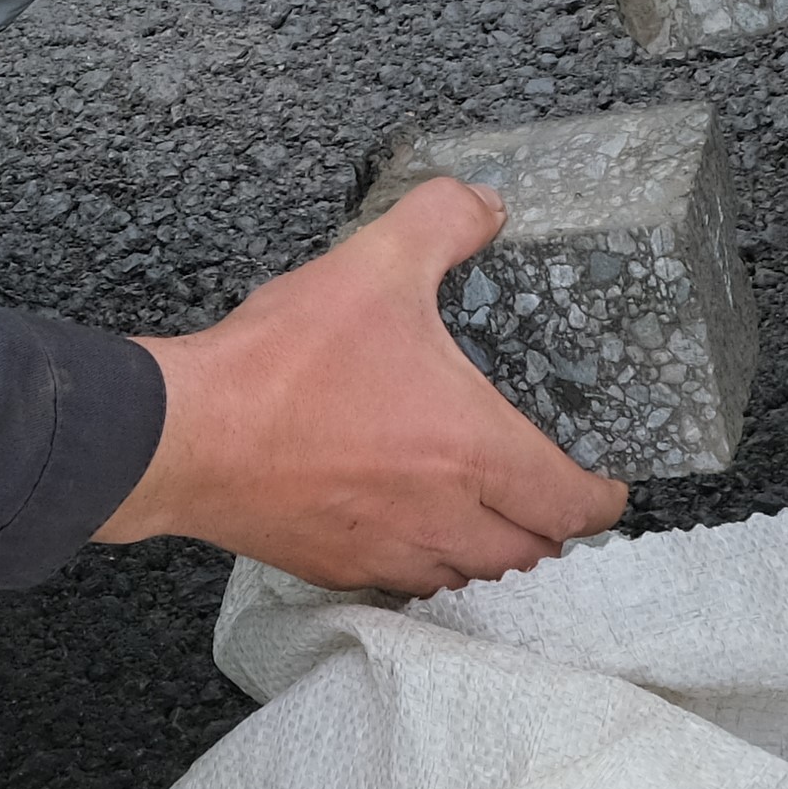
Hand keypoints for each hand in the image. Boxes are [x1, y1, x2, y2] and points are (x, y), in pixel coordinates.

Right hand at [99, 180, 629, 593]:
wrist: (184, 434)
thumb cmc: (284, 363)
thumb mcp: (372, 265)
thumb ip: (441, 222)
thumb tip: (485, 204)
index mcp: (472, 451)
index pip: (570, 505)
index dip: (599, 498)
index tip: (603, 483)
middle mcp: (441, 516)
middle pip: (527, 553)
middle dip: (545, 528)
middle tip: (542, 492)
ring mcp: (386, 550)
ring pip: (468, 576)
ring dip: (487, 551)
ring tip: (483, 513)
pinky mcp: (334, 567)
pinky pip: (404, 584)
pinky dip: (424, 564)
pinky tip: (408, 526)